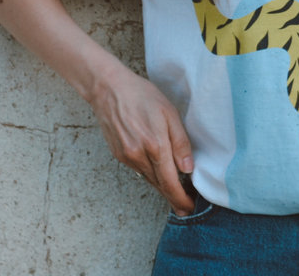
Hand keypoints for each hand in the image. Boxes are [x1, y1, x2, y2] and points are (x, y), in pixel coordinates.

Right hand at [88, 65, 195, 215]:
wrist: (109, 89)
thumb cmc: (141, 96)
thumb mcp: (169, 113)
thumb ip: (180, 142)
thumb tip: (188, 168)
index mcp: (155, 145)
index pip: (170, 182)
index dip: (180, 198)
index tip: (189, 208)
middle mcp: (139, 155)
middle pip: (159, 185)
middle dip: (173, 197)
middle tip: (185, 207)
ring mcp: (126, 157)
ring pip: (148, 179)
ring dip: (162, 187)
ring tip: (175, 193)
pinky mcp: (118, 155)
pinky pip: (138, 170)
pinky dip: (150, 175)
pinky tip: (158, 173)